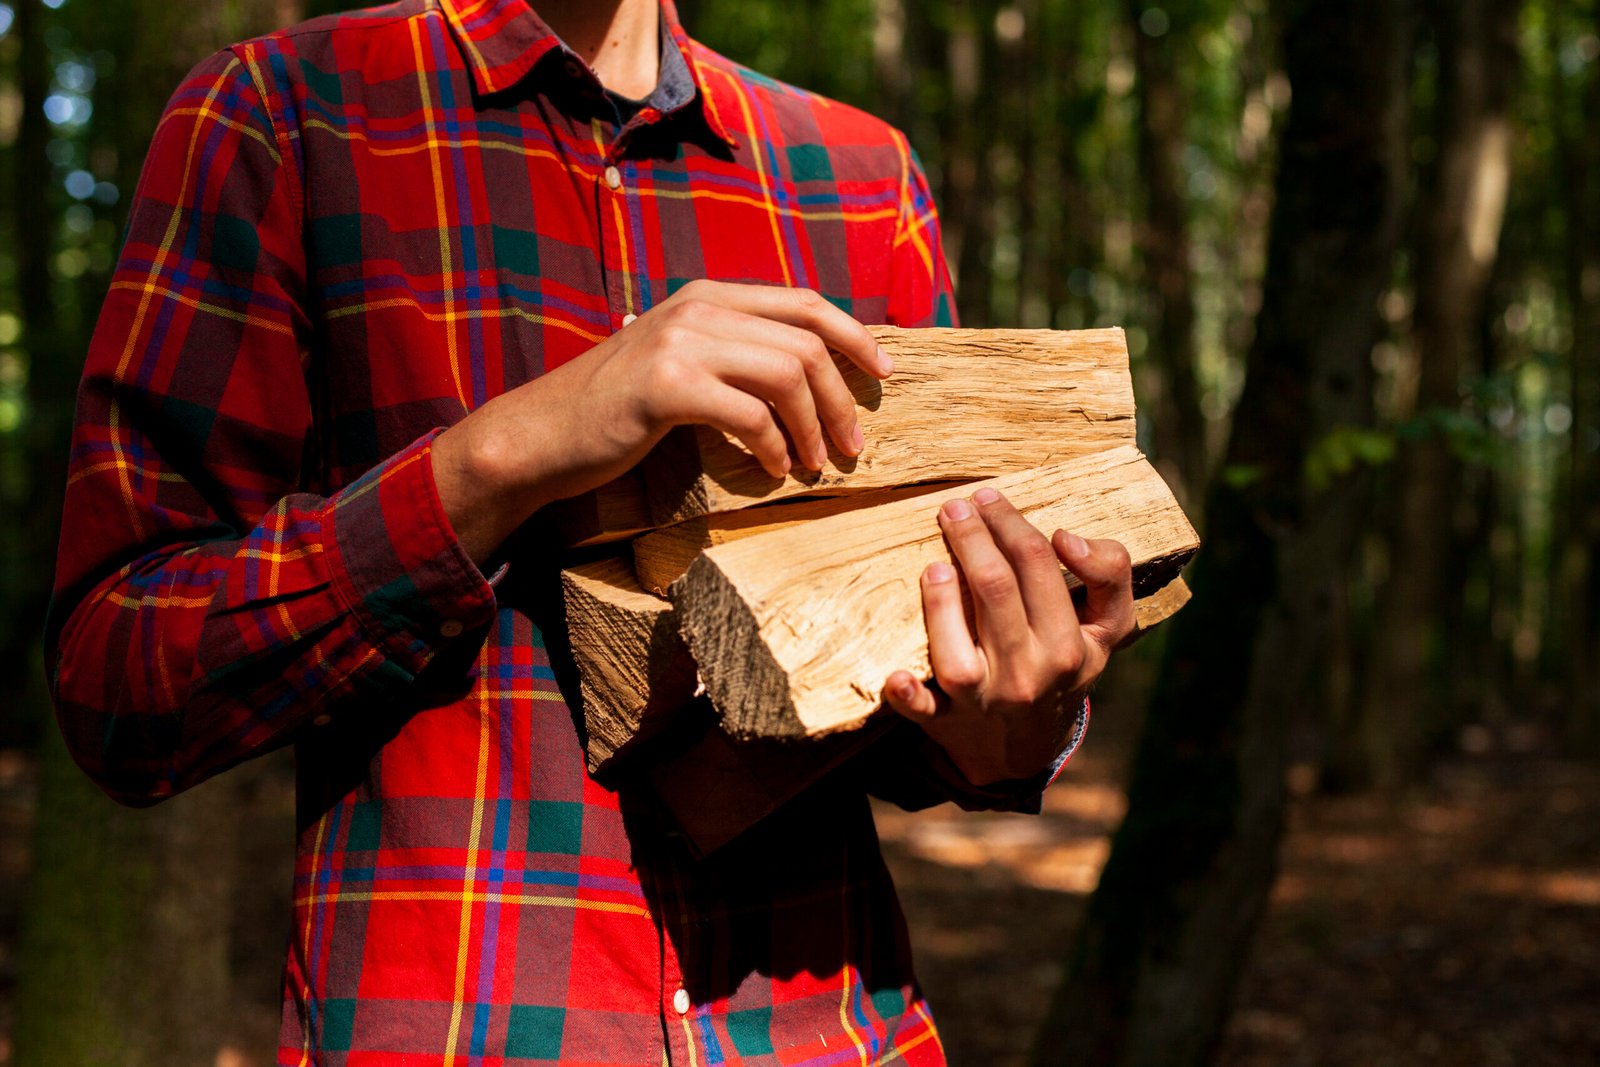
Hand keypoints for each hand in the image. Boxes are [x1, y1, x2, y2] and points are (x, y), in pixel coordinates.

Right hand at [431, 281, 889, 562]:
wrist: (542, 435)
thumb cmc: (617, 411)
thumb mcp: (682, 365)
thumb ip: (734, 355)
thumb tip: (810, 375)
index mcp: (708, 295)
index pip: (805, 302)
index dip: (855, 335)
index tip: (886, 375)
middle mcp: (698, 306)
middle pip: (806, 341)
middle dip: (841, 397)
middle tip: (852, 446)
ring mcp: (680, 341)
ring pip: (787, 373)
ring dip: (813, 426)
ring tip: (816, 464)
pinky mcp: (666, 384)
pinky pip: (749, 413)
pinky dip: (773, 446)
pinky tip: (774, 470)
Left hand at [883, 487, 1135, 785]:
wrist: (1030, 745)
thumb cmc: (1064, 663)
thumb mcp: (1108, 627)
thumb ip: (1110, 573)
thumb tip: (1066, 538)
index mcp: (1071, 646)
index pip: (1038, 566)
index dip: (1010, 524)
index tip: (988, 498)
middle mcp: (1028, 674)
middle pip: (995, 591)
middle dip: (971, 539)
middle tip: (954, 507)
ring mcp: (984, 700)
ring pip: (957, 646)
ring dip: (939, 601)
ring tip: (933, 564)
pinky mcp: (945, 719)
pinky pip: (923, 710)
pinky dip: (908, 696)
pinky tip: (896, 677)